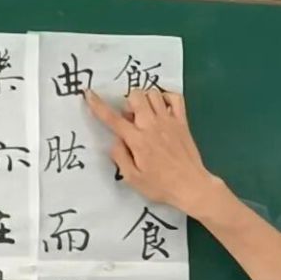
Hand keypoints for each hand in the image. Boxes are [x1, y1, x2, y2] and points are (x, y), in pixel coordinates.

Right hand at [84, 89, 225, 218]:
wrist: (191, 186)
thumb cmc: (161, 186)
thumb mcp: (133, 178)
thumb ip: (120, 157)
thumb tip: (114, 141)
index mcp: (137, 140)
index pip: (113, 118)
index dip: (98, 105)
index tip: (89, 94)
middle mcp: (152, 125)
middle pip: (135, 96)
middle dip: (128, 101)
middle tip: (130, 117)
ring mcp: (169, 120)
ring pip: (153, 93)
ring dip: (145, 98)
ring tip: (145, 113)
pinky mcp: (182, 121)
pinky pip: (175, 97)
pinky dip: (166, 96)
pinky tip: (162, 107)